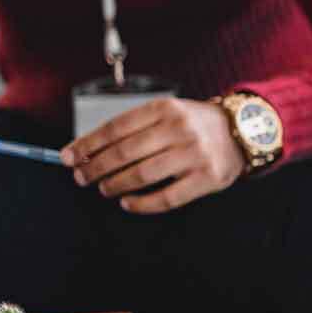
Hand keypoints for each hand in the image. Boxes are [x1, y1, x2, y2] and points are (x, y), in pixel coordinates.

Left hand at [63, 97, 244, 214]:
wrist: (242, 132)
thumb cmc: (195, 125)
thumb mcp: (168, 113)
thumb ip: (134, 127)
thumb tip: (87, 150)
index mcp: (165, 108)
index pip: (115, 128)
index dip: (88, 144)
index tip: (68, 157)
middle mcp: (180, 129)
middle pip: (124, 152)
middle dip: (95, 167)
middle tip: (81, 177)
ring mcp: (194, 154)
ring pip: (141, 175)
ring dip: (115, 185)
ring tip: (104, 189)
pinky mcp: (206, 178)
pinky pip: (166, 197)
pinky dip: (141, 204)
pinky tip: (128, 203)